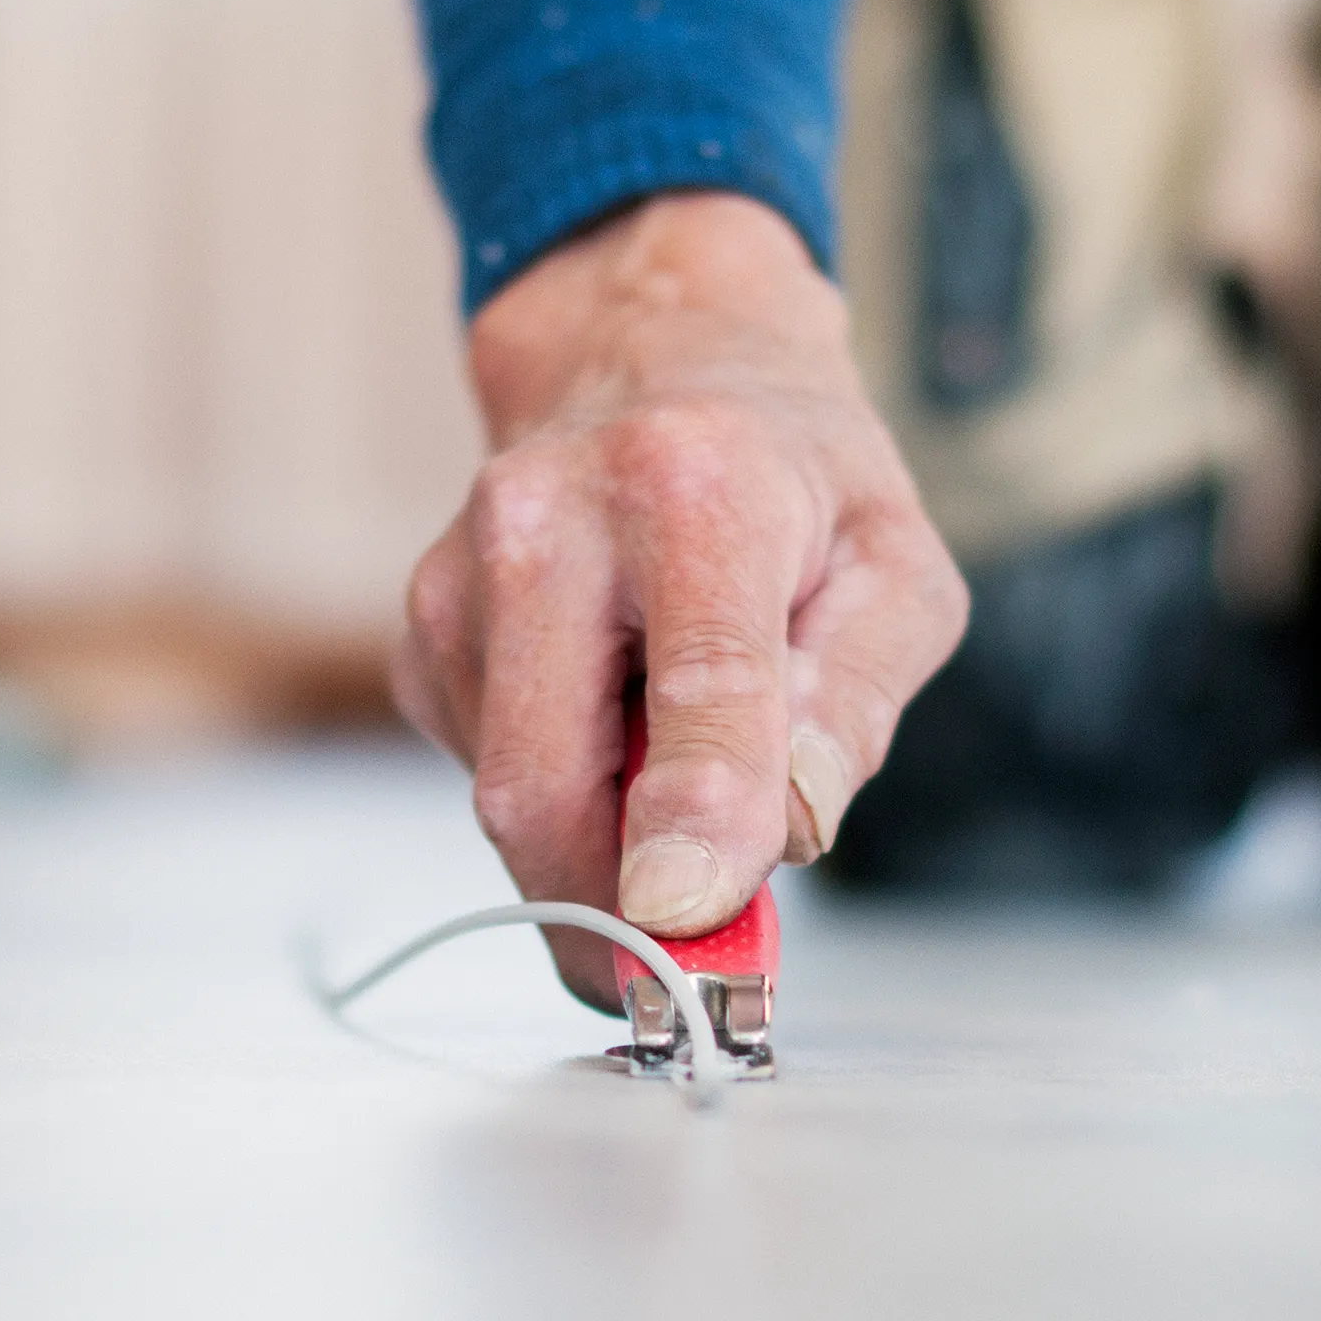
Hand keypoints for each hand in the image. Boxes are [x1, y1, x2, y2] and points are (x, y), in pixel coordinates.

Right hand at [392, 194, 967, 1008]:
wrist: (657, 361)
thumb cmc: (795, 480)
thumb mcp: (895, 570)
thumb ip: (856, 701)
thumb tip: (784, 831)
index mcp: (697, 489)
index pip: (697, 681)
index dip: (694, 814)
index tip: (687, 921)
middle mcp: (550, 519)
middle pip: (545, 779)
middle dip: (616, 903)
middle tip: (699, 959)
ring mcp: (462, 576)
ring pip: (508, 797)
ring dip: (602, 840)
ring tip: (682, 757)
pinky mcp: (424, 631)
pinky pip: (487, 772)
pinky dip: (564, 791)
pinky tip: (614, 717)